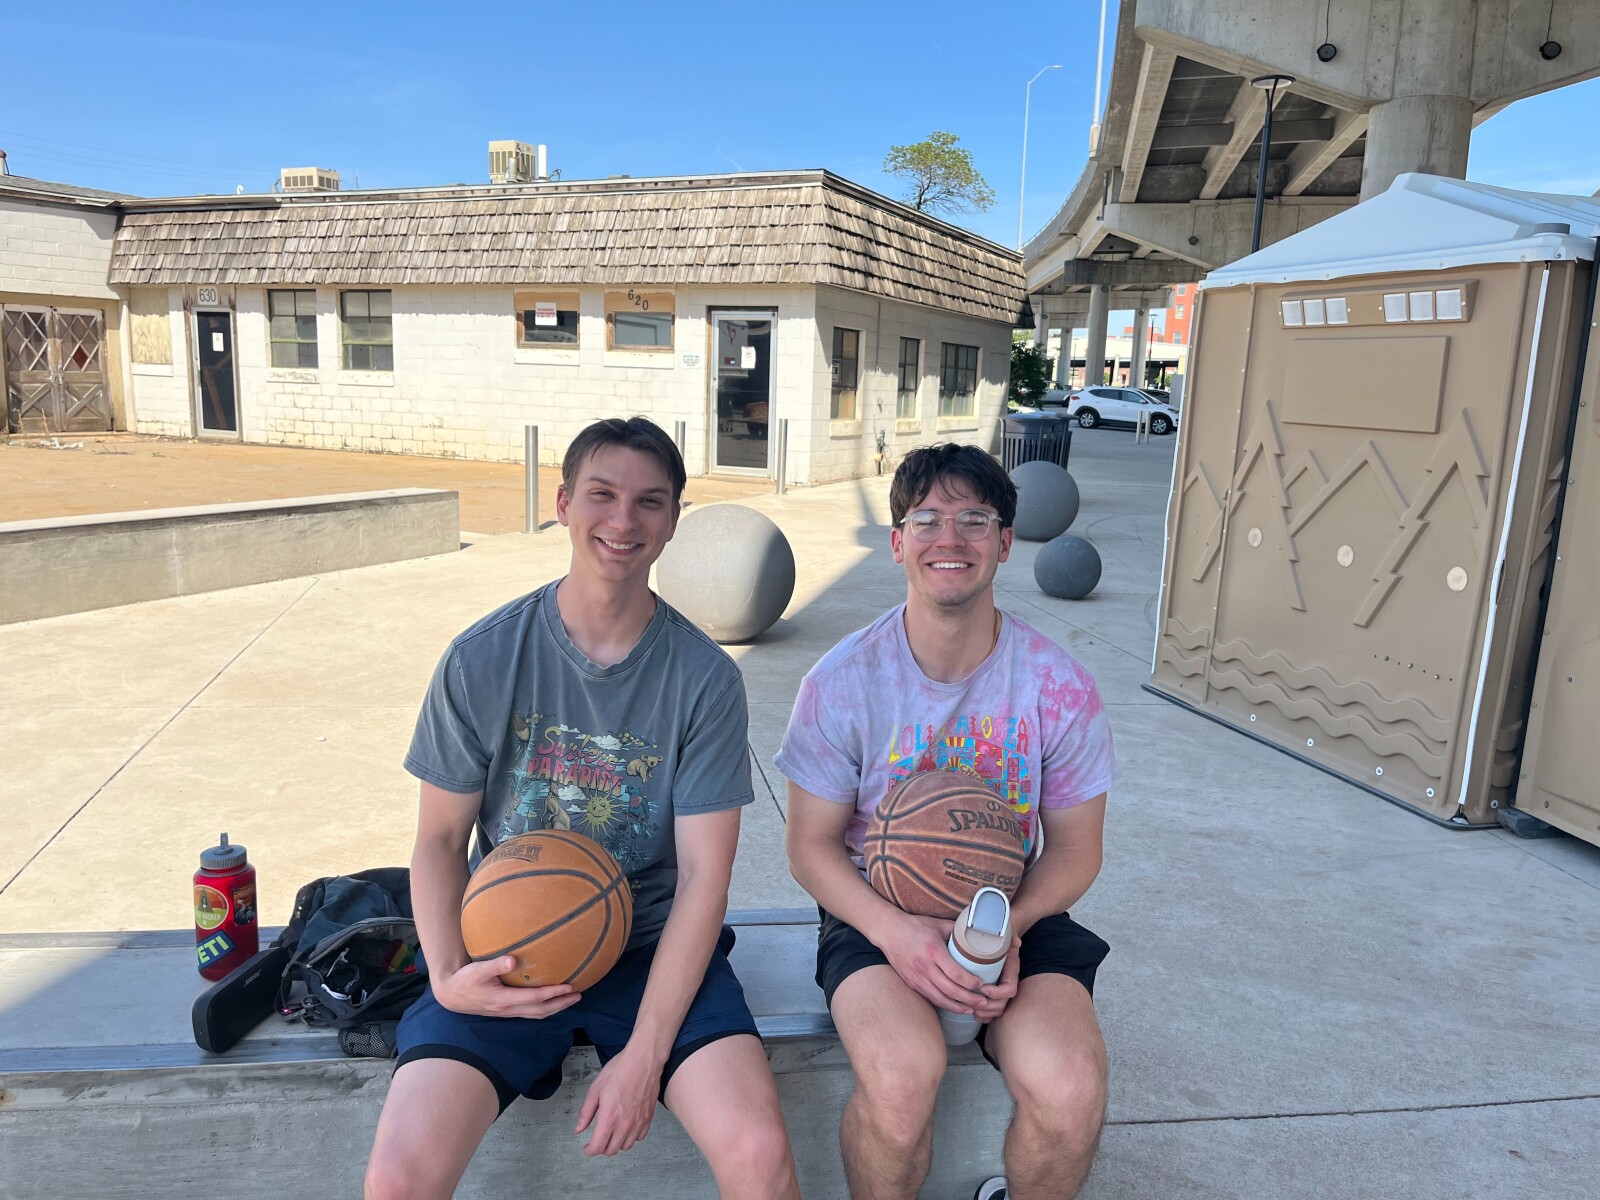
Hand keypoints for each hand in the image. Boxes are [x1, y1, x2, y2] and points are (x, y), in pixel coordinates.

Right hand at [432, 957, 582, 1019]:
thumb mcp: (477, 970)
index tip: (569, 987)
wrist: (452, 996)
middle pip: (541, 1011)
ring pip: (537, 1014)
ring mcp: (508, 1012)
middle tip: (579, 995)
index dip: (553, 993)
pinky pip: (531, 1012)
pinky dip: (545, 1008)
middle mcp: (509, 1009)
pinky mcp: (507, 1011)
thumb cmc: (465, 980)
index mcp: (504, 1000)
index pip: (534, 998)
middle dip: (561, 1004)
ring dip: (556, 1008)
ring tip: (571, 1000)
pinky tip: (552, 1002)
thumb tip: (513, 960)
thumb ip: (495, 965)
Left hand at [576, 1042, 662, 1155]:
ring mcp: (639, 1122)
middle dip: (601, 1148)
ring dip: (616, 1144)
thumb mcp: (595, 1089)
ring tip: (611, 1134)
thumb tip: (579, 1129)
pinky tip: (626, 1128)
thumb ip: (586, 1112)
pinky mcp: (649, 1117)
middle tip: (597, 1139)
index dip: (589, 1150)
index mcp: (609, 1118)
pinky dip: (632, 1137)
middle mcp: (625, 1125)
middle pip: (612, 1150)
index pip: (598, 1147)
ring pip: (626, 1146)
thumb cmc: (620, 1070)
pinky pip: (640, 1137)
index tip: (587, 1148)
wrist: (643, 1060)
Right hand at [879, 912, 985, 1014]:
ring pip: (940, 999)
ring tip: (972, 1009)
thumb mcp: (937, 924)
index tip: (982, 984)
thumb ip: (956, 930)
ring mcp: (917, 977)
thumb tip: (975, 934)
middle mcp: (925, 967)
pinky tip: (954, 1006)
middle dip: (969, 999)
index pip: (956, 973)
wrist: (888, 931)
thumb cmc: (915, 926)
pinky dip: (944, 1004)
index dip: (971, 982)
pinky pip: (930, 998)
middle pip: (950, 990)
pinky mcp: (912, 983)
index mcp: (934, 951)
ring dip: (958, 1007)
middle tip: (984, 1001)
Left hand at [970, 940, 1019, 1022]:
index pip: (1010, 989)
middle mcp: (1008, 983)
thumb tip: (1016, 942)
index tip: (982, 987)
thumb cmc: (998, 938)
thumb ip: (1010, 936)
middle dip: (988, 1006)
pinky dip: (984, 1016)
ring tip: (971, 1009)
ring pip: (998, 1010)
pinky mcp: (994, 996)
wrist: (997, 940)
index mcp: (1011, 972)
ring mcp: (1002, 991)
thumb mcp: (1004, 935)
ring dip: (985, 1013)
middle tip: (972, 1002)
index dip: (997, 992)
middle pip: (1003, 1004)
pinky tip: (974, 1014)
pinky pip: (993, 1013)